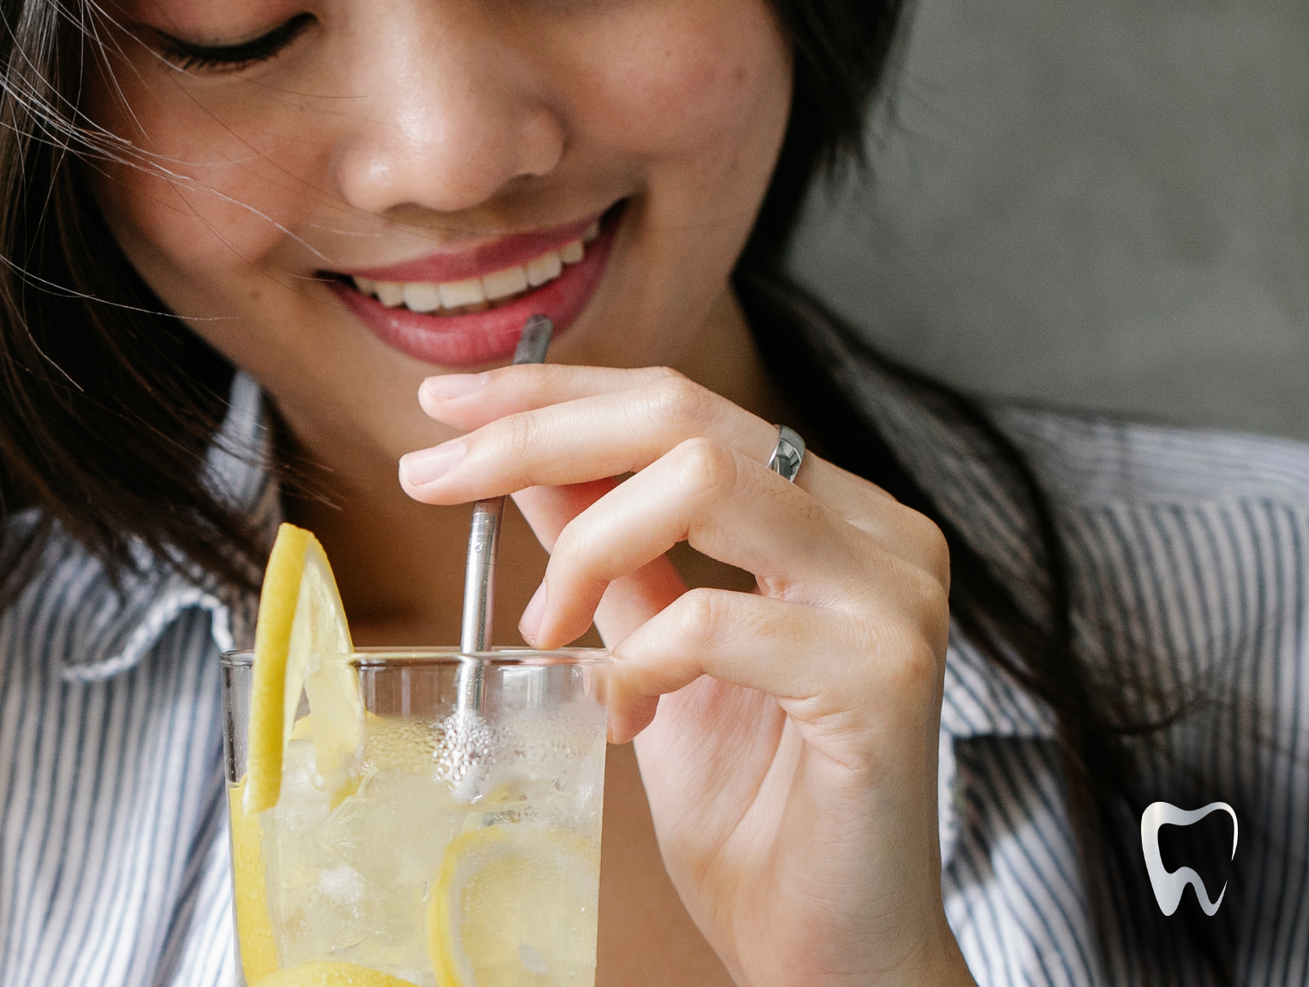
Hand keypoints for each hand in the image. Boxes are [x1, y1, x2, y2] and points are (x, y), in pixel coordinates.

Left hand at [398, 365, 975, 986]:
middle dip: (535, 434)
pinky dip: (640, 659)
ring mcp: (891, 595)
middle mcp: (875, 532)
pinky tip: (621, 711)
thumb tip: (527, 469)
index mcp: (829, 513)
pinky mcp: (882, 673)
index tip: (445, 403)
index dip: (552, 393)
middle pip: (683, 417)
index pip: (678, 404)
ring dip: (587, 544)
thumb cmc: (756, 816)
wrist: (831, 952)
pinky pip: (720, 619)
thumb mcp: (654, 654)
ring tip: (545, 627)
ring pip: (706, 481)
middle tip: (433, 478)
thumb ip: (613, 558)